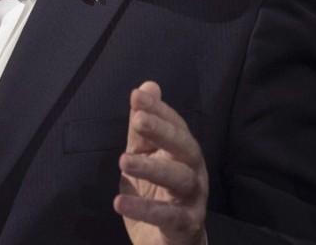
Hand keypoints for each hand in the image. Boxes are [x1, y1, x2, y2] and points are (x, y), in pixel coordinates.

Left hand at [113, 81, 207, 244]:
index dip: (159, 110)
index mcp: (184, 154)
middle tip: (137, 120)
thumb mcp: (144, 157)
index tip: (137, 95)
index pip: (177, 126)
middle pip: (185, 148)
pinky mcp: (185, 227)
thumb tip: (148, 85)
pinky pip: (169, 217)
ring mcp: (193, 201)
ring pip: (181, 180)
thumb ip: (143, 127)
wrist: (168, 243)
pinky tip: (120, 201)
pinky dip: (145, 209)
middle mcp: (194, 174)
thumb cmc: (156, 195)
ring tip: (123, 160)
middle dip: (163, 132)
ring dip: (152, 169)